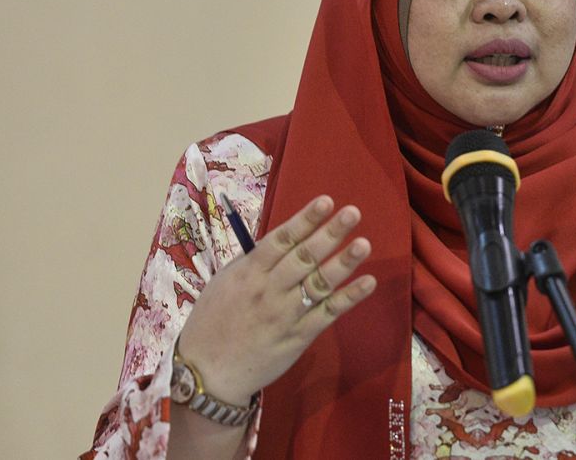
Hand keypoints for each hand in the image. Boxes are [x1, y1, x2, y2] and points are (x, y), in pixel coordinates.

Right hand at [176, 195, 375, 404]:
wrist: (208, 373)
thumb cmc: (213, 322)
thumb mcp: (225, 283)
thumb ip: (253, 262)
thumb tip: (283, 238)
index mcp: (248, 273)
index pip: (281, 240)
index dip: (305, 220)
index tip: (326, 201)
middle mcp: (269, 290)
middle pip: (304, 257)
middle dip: (329, 234)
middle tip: (353, 213)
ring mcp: (285, 314)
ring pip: (319, 284)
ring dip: (343, 263)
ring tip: (364, 244)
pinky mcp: (299, 337)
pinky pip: (327, 314)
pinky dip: (349, 298)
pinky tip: (368, 282)